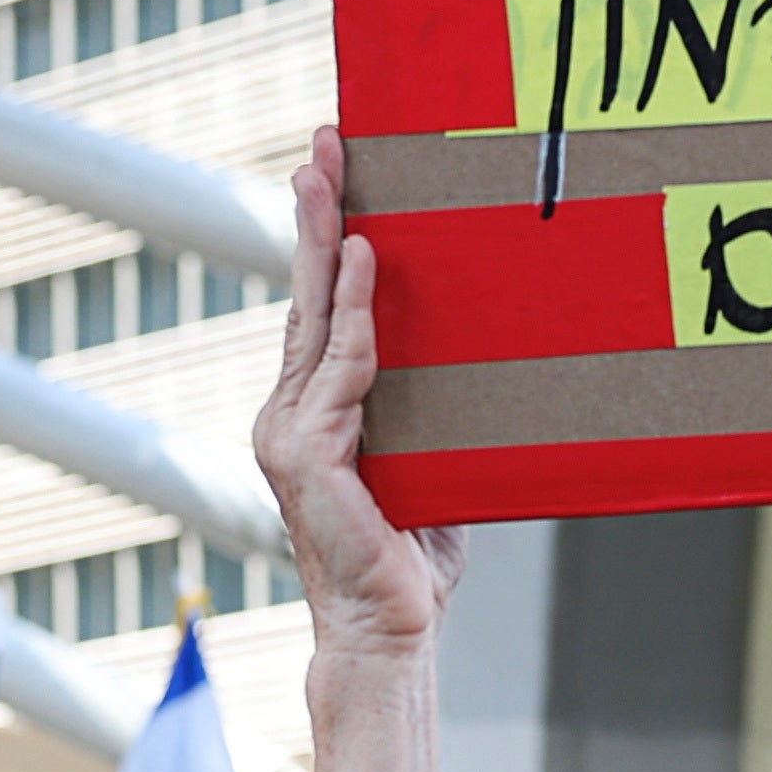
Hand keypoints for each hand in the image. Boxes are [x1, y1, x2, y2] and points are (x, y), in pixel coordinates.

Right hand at [250, 127, 462, 664]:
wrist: (389, 630)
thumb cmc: (413, 559)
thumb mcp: (433, 463)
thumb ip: (435, 412)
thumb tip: (483, 359)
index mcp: (315, 412)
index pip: (321, 312)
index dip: (326, 243)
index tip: (338, 177)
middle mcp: (290, 412)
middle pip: (306, 295)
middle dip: (314, 214)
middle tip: (325, 141)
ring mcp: (289, 430)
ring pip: (313, 316)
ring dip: (324, 238)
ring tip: (333, 174)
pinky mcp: (304, 452)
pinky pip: (339, 365)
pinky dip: (355, 310)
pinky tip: (367, 258)